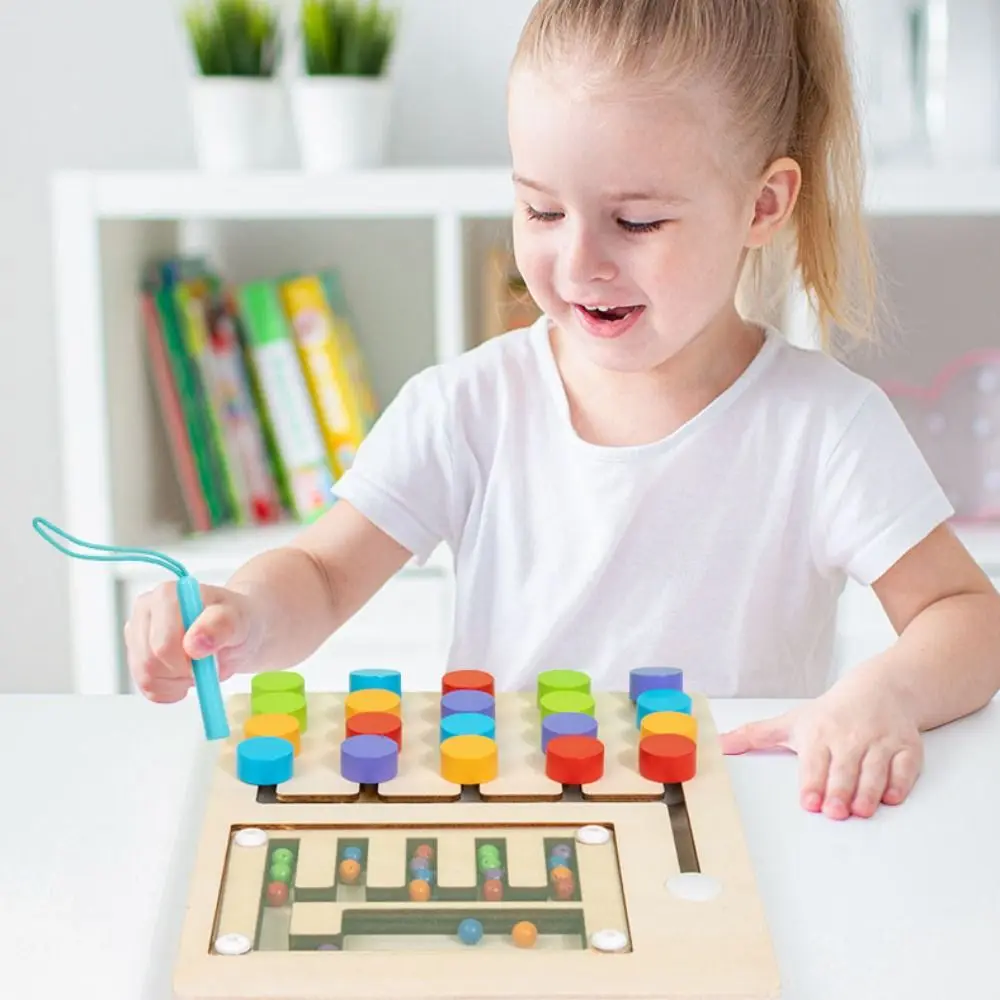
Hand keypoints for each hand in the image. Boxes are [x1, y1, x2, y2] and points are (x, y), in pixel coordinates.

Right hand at [124, 581, 261, 702]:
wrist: (238, 630)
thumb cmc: (239, 621)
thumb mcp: (240, 620)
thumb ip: (220, 626)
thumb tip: (193, 644)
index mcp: (168, 594)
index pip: (163, 645)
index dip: (187, 662)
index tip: (209, 657)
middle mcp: (146, 609)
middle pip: (150, 662)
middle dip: (182, 672)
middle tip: (206, 664)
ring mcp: (137, 632)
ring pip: (145, 677)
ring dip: (177, 682)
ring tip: (198, 667)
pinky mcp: (137, 653)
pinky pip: (146, 687)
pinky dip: (170, 690)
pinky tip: (185, 676)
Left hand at [718, 672, 923, 819]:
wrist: (879, 689)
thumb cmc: (831, 712)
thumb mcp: (791, 722)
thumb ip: (755, 736)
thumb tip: (718, 744)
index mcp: (819, 732)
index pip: (815, 761)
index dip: (813, 782)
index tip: (810, 802)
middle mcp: (850, 736)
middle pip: (845, 767)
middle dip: (840, 790)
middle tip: (835, 813)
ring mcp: (880, 742)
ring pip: (875, 769)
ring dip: (868, 791)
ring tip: (860, 811)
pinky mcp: (906, 747)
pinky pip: (905, 767)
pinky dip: (900, 782)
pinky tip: (891, 797)